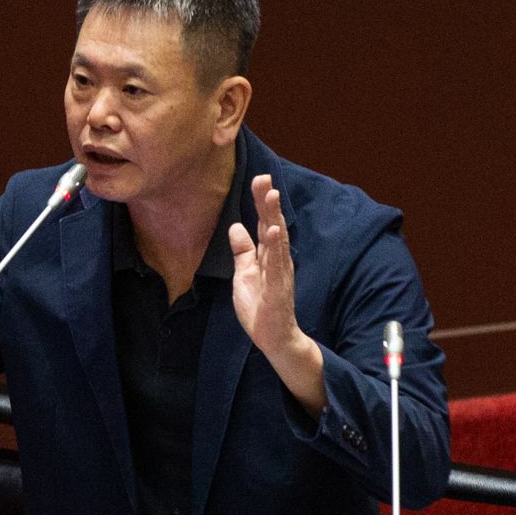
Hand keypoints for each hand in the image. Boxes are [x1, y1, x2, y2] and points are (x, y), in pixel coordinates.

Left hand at [229, 174, 326, 415]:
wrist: (273, 336)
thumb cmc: (260, 306)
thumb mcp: (245, 273)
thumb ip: (243, 251)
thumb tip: (236, 227)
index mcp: (268, 255)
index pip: (265, 223)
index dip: (261, 202)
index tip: (258, 179)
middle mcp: (278, 260)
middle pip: (273, 225)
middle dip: (268, 202)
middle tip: (264, 177)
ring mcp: (279, 273)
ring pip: (277, 240)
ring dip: (274, 217)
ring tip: (271, 195)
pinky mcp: (277, 288)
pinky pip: (276, 265)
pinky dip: (275, 247)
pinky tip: (272, 231)